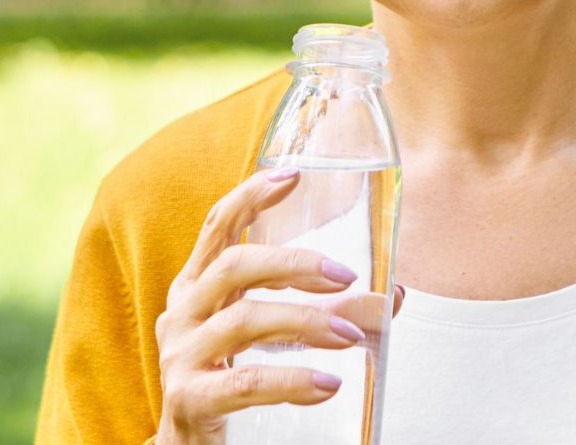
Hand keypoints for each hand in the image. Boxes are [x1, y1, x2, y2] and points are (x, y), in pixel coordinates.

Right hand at [153, 167, 405, 444]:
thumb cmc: (230, 386)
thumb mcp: (267, 342)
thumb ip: (324, 313)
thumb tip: (395, 295)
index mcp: (196, 289)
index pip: (216, 228)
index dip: (250, 197)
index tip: (293, 176)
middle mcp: (181, 315)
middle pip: (233, 267)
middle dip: (293, 263)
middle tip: (346, 276)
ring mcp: (180, 357)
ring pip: (242, 322)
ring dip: (304, 322)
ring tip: (351, 334)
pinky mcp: (188, 400)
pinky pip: (243, 383)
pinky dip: (291, 379)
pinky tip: (328, 384)